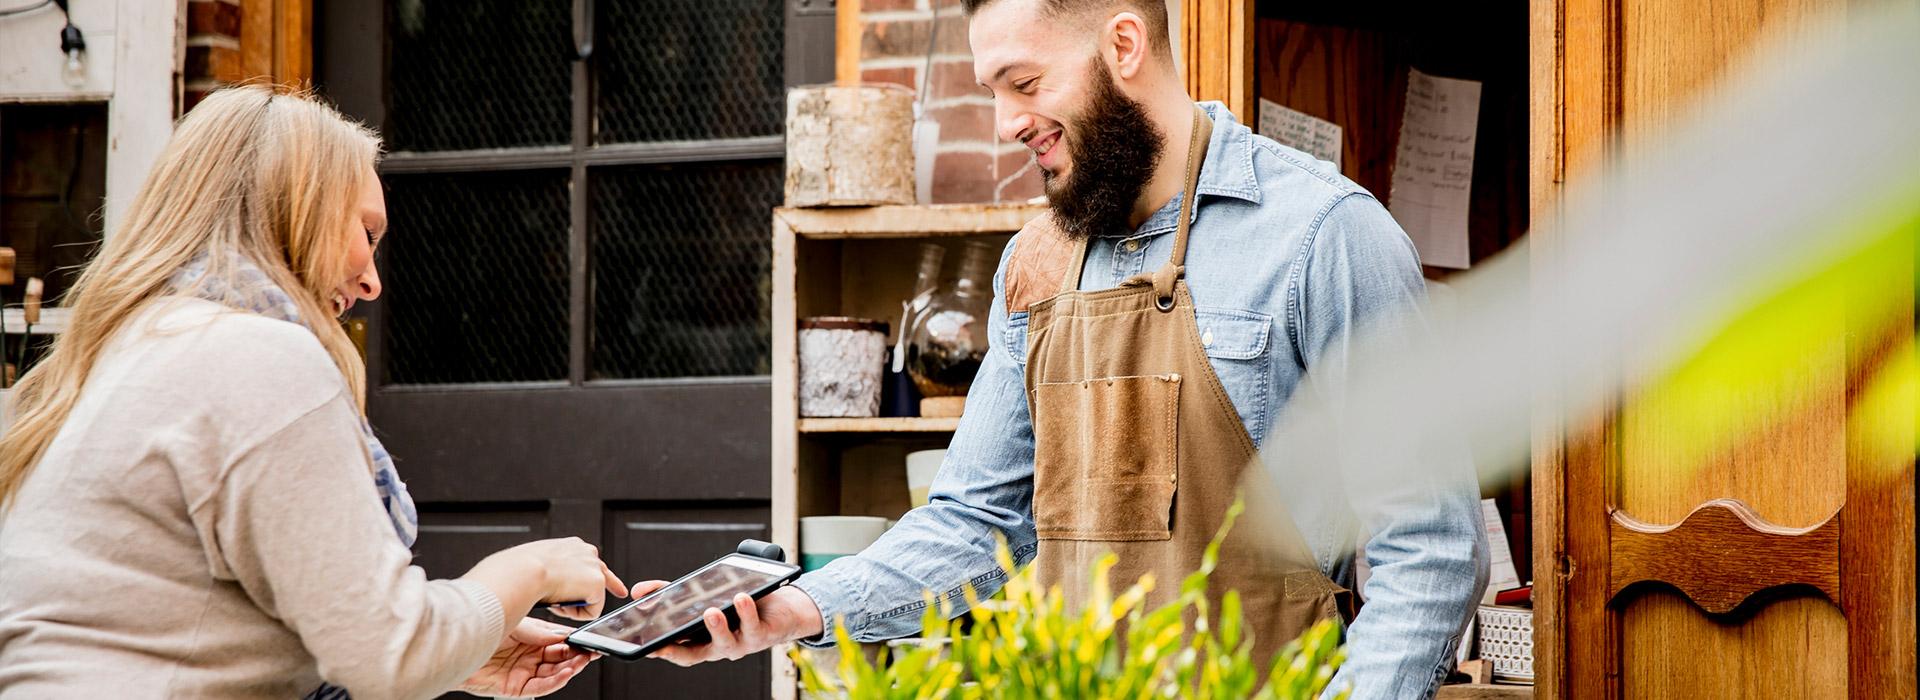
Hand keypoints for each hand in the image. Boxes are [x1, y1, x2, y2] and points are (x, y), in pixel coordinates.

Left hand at [459, 617, 597, 697]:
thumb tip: (564, 634)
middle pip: (559, 660)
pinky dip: (554, 682)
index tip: (589, 641)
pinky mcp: (513, 687)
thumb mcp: (519, 624)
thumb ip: (542, 632)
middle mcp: (527, 656)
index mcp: (530, 640)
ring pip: (552, 675)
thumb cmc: (481, 627)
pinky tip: (565, 673)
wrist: (456, 641)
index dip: (575, 644)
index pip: (559, 643)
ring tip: (581, 662)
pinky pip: (539, 687)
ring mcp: (521, 672)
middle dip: (576, 657)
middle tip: (590, 652)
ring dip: (569, 669)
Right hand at [510, 537, 628, 620]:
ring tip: (553, 599)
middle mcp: (586, 552)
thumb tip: (541, 580)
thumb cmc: (518, 569)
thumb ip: (546, 569)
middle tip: (613, 594)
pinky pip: (591, 612)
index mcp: (571, 546)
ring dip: (574, 605)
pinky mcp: (597, 584)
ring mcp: (594, 567)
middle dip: (604, 588)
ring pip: (591, 597)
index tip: (612, 584)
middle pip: (601, 576)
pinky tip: (561, 604)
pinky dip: (576, 614)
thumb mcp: (534, 563)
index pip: (590, 561)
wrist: (523, 571)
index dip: (595, 575)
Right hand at [648, 585, 824, 666]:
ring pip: (726, 642)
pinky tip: (741, 597)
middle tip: (664, 642)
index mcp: (702, 641)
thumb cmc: (737, 605)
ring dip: (717, 627)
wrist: (782, 608)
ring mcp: (740, 644)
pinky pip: (752, 625)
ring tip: (711, 611)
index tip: (644, 647)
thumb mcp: (702, 598)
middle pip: (696, 654)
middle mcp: (719, 647)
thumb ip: (669, 593)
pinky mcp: (761, 635)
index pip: (677, 650)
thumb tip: (637, 591)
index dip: (661, 651)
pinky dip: (746, 611)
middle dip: (678, 651)